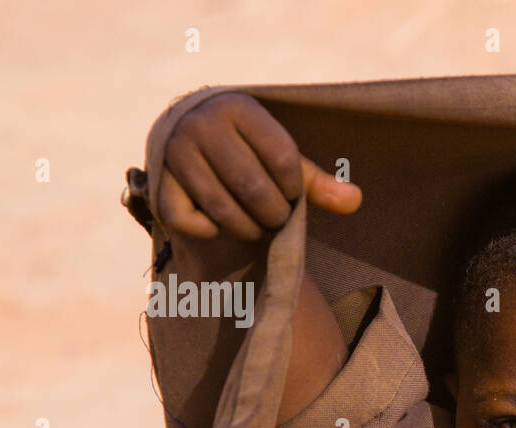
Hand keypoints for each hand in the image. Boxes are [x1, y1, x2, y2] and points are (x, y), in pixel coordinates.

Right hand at [157, 92, 361, 241]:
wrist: (189, 133)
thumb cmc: (249, 149)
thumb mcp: (282, 156)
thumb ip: (317, 181)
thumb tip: (355, 201)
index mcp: (240, 109)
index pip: (283, 160)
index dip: (295, 189)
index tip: (291, 194)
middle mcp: (202, 125)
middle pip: (253, 188)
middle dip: (274, 214)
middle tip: (277, 218)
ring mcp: (176, 152)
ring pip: (221, 208)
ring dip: (248, 228)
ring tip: (257, 226)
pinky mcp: (160, 180)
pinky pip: (185, 219)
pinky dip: (208, 230)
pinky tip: (220, 226)